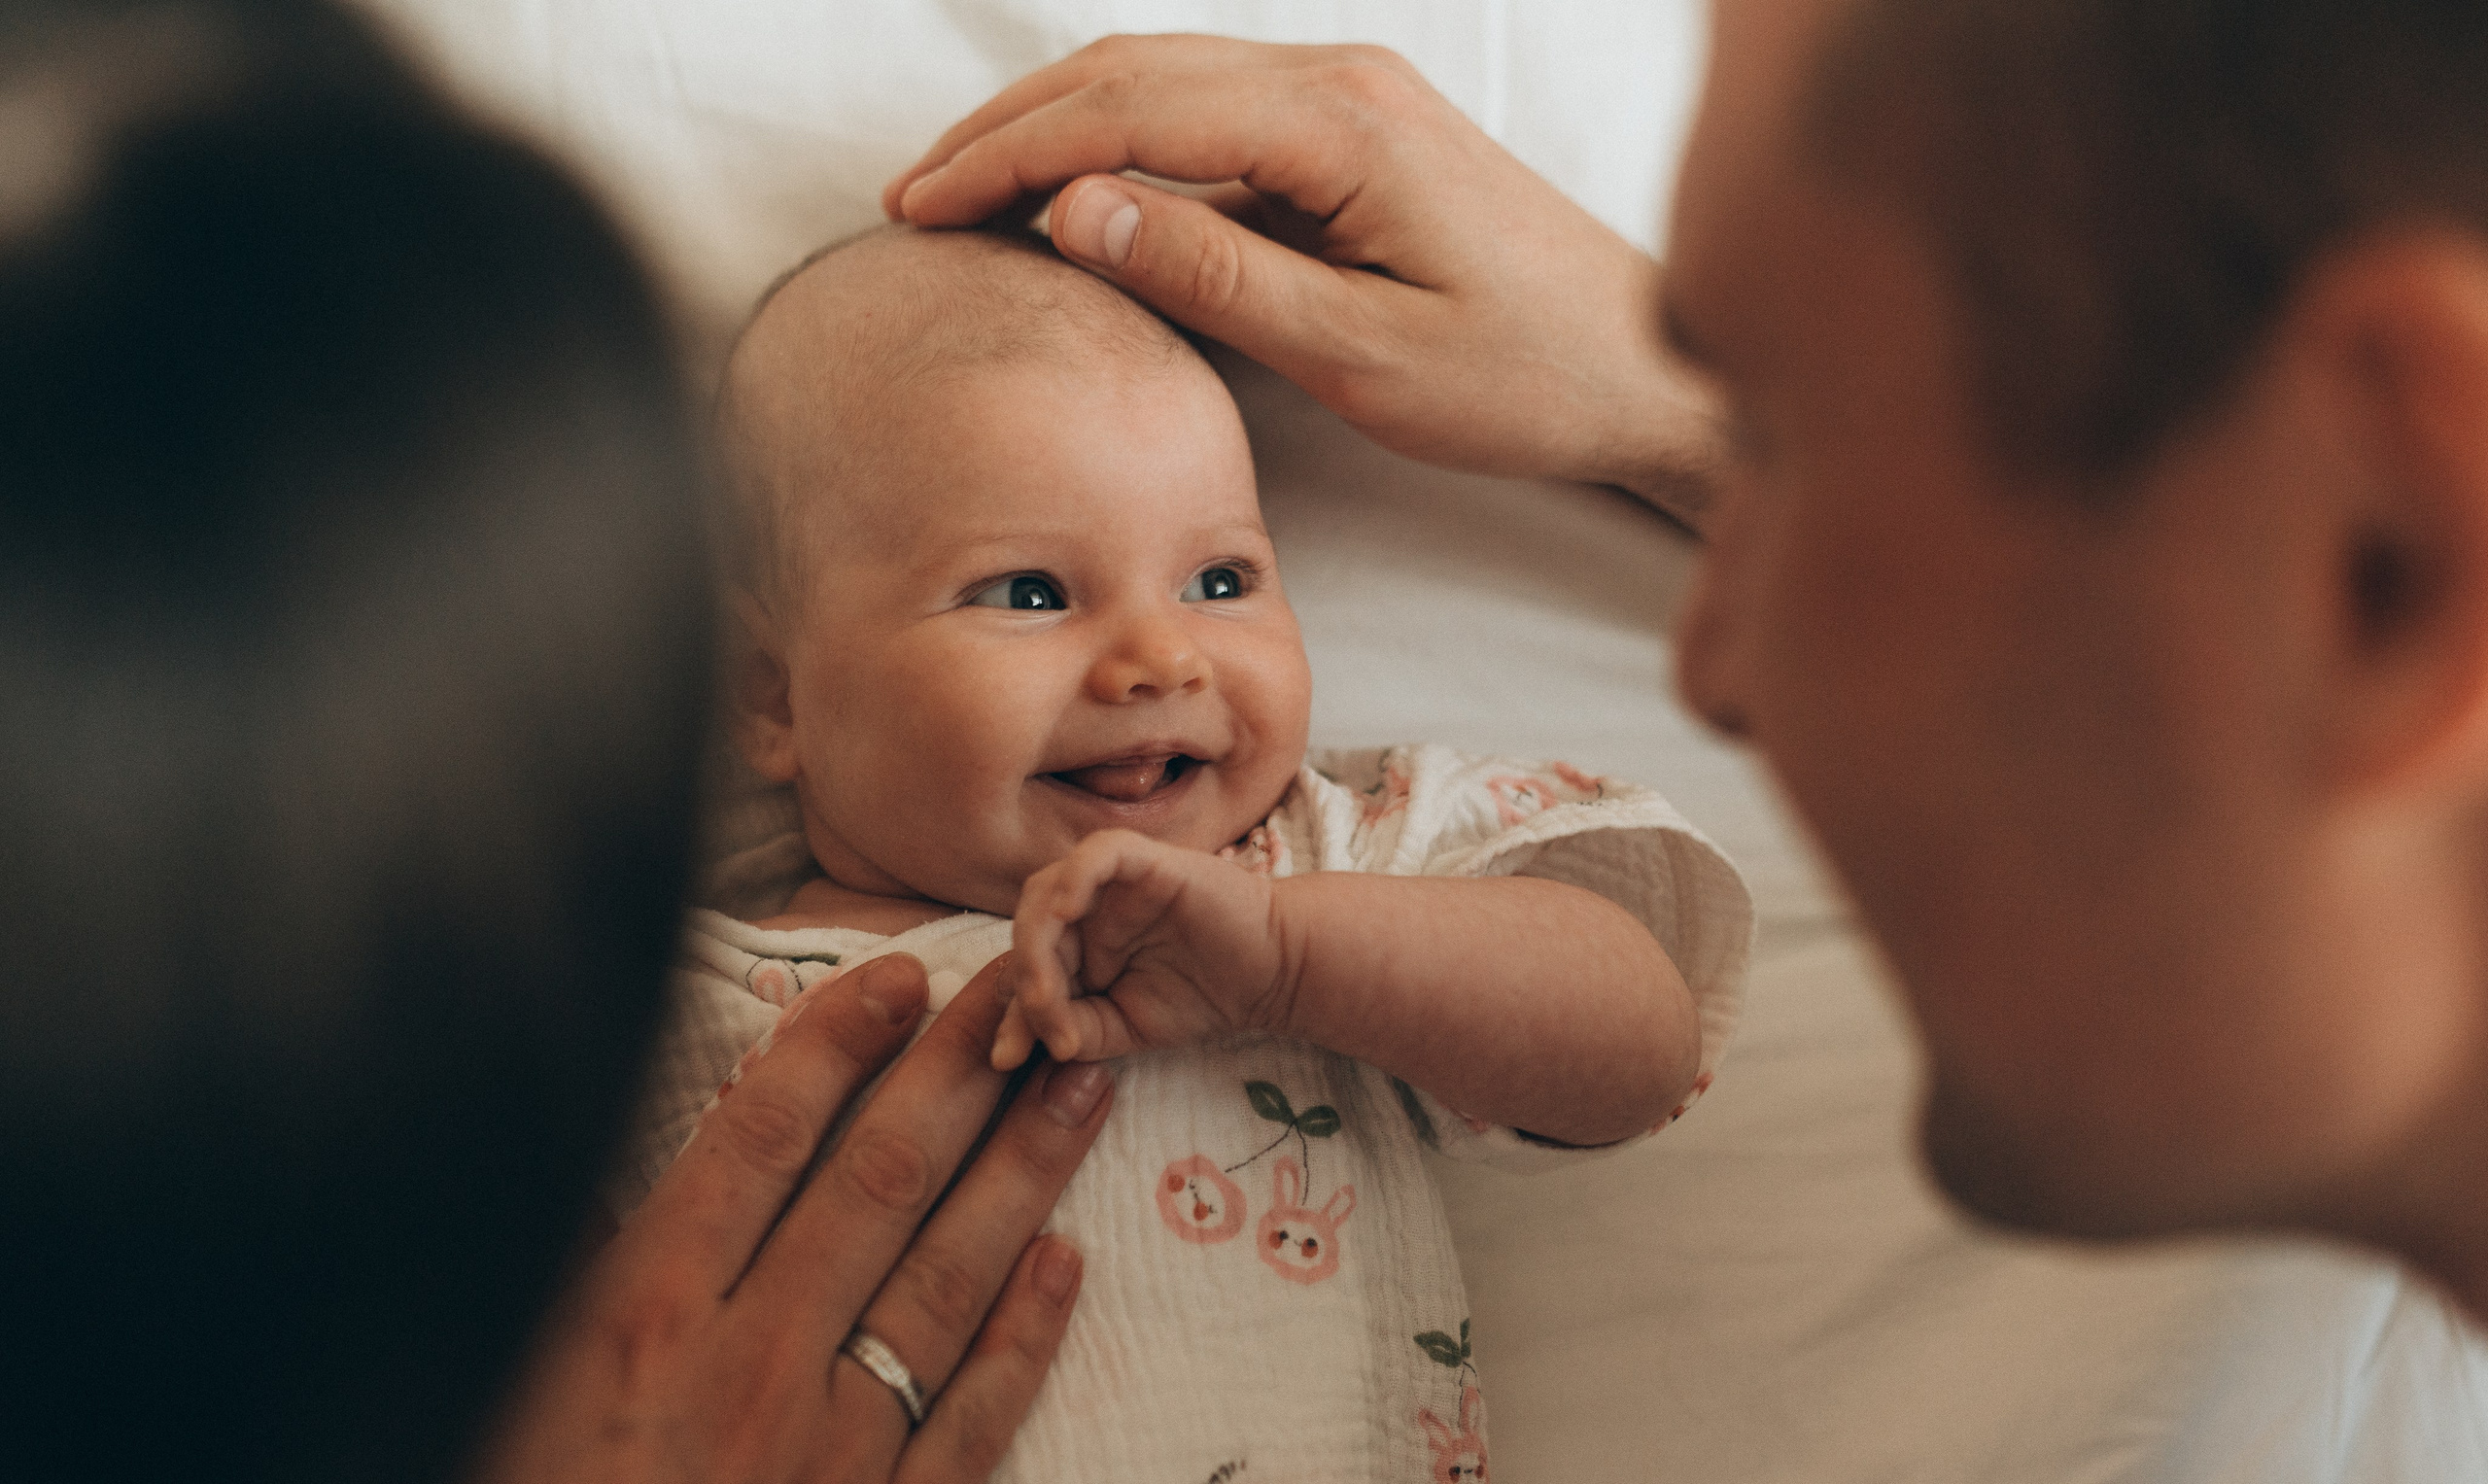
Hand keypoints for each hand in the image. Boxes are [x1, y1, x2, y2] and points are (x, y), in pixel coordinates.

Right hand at [471, 953, 1113, 1483]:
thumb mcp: (502, 1370)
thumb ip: (566, 1261)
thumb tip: (602, 1143)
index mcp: (640, 1313)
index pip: (761, 1136)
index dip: (839, 1042)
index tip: (900, 975)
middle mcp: (748, 1362)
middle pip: (877, 1183)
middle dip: (961, 1074)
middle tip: (1029, 990)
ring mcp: (826, 1448)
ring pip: (946, 1281)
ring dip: (1025, 1174)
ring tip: (1085, 1086)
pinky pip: (969, 1421)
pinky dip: (1024, 1338)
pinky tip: (1070, 1262)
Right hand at [885, 35, 1723, 529]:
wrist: (1649, 369)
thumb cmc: (1527, 378)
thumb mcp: (1362, 354)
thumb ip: (1215, 278)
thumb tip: (1077, 208)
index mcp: (1340, 125)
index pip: (1130, 110)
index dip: (1010, 153)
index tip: (921, 205)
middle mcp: (1341, 85)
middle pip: (1132, 71)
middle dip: (1010, 127)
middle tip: (913, 198)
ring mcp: (1350, 103)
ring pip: (1165, 83)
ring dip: (1059, 130)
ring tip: (967, 194)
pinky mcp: (1356, 140)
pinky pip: (1213, 122)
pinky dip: (1126, 152)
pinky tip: (1078, 205)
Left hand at [995, 829, 1288, 1068]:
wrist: (1273, 975)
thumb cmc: (1202, 997)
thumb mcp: (1123, 1029)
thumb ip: (1074, 1030)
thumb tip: (1015, 1049)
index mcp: (1078, 940)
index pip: (1023, 965)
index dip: (1011, 1010)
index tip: (1008, 1059)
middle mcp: (1087, 904)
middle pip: (1026, 926)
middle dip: (1023, 978)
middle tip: (1041, 1024)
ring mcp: (1113, 879)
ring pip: (1046, 889)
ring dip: (1036, 940)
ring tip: (1048, 990)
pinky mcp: (1145, 859)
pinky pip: (1095, 854)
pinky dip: (1073, 877)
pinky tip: (1066, 914)